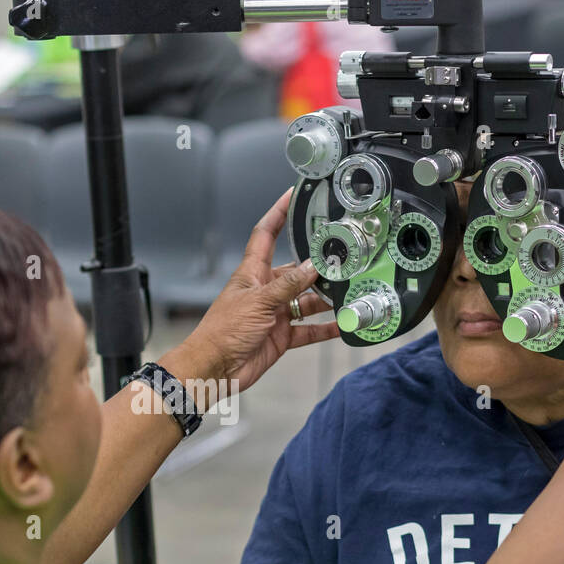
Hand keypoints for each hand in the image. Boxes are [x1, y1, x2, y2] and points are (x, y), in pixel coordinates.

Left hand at [162, 189, 339, 407]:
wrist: (215, 368)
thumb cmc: (224, 331)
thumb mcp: (258, 301)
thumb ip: (288, 285)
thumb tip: (312, 266)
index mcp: (253, 273)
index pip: (266, 234)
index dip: (278, 214)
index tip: (293, 195)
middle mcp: (266, 290)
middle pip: (296, 270)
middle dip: (317, 266)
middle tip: (343, 258)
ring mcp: (275, 313)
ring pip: (306, 301)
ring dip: (325, 299)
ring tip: (349, 291)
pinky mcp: (282, 336)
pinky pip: (309, 329)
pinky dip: (324, 328)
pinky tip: (342, 324)